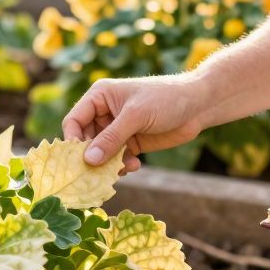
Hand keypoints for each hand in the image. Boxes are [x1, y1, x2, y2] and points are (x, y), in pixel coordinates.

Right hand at [62, 74, 207, 172]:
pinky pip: (117, 160)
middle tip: (99, 173)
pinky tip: (135, 165)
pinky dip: (122, 166)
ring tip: (123, 168)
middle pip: (85, 141)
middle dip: (92, 157)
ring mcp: (118, 129)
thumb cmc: (165, 99)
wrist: (198, 105)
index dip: (72, 140)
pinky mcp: (131, 143)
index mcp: (99, 97)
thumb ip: (111, 138)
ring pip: (101, 153)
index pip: (74, 120)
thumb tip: (88, 160)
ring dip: (108, 164)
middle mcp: (104, 113)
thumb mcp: (136, 116)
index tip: (79, 160)